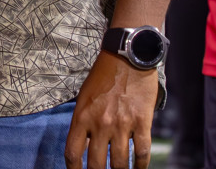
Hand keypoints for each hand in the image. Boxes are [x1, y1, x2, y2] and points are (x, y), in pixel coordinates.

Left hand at [65, 52, 157, 168]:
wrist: (127, 58)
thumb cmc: (103, 76)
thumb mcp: (84, 97)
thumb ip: (84, 121)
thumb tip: (86, 146)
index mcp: (82, 116)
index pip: (73, 152)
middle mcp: (101, 123)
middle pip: (97, 164)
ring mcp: (122, 124)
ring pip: (120, 163)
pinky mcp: (142, 122)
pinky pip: (142, 152)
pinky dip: (140, 165)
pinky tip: (138, 168)